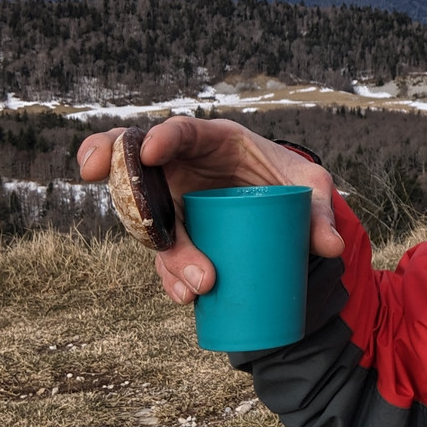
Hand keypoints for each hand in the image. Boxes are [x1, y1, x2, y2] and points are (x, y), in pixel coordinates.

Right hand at [77, 116, 345, 303]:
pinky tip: (185, 296)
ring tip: (194, 283)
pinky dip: (170, 276)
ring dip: (162, 250)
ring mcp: (172, 201)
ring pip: (145, 218)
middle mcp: (182, 167)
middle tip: (93, 174)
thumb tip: (333, 247)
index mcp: (214, 140)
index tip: (150, 149)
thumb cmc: (292, 181)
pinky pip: (163, 254)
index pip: (181, 130)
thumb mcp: (310, 188)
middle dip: (111, 166)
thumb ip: (319, 210)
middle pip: (135, 163)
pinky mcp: (176, 234)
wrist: (283, 208)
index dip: (161, 136)